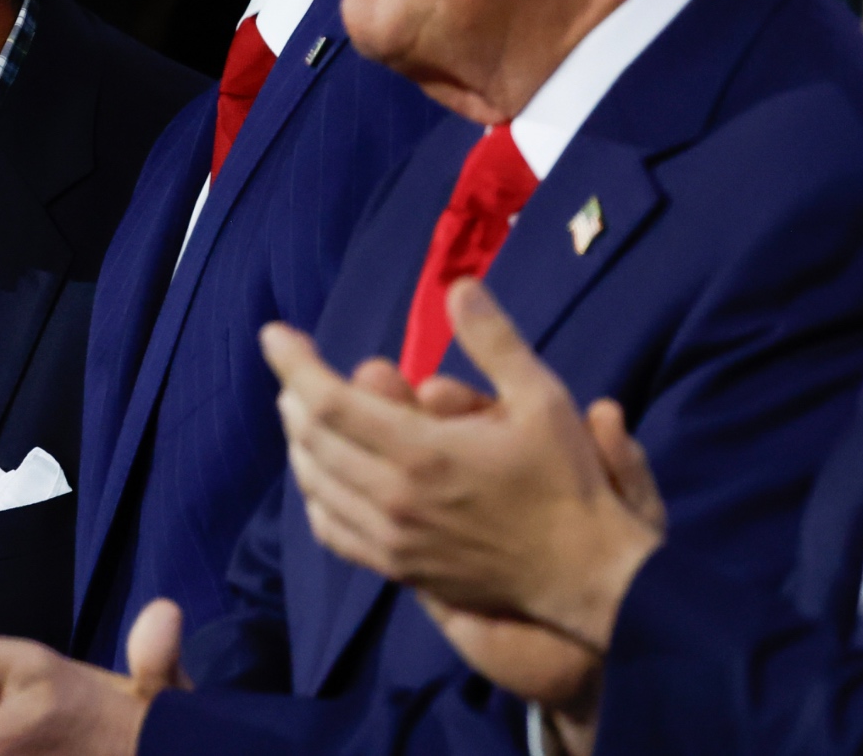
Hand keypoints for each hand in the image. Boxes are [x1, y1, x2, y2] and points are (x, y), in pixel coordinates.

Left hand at [262, 279, 664, 650]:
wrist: (588, 577)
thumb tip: (458, 286)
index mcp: (422, 454)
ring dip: (299, 443)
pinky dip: (315, 495)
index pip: (327, 401)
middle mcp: (394, 499)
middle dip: (293, 396)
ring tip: (301, 412)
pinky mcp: (399, 570)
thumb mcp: (544, 398)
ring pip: (315, 486)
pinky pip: (333, 531)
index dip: (293, 363)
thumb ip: (495, 340)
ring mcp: (392, 540)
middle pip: (311, 440)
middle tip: (295, 368)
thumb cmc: (568, 484)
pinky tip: (321, 476)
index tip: (274, 333)